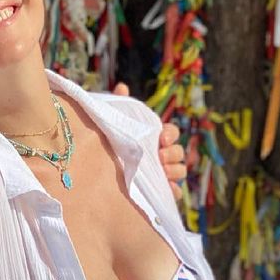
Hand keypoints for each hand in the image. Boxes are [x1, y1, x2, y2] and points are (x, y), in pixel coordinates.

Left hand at [111, 83, 187, 199]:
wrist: (99, 167)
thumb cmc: (112, 140)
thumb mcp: (114, 123)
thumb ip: (119, 105)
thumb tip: (122, 87)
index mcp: (156, 137)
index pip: (172, 132)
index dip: (171, 134)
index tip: (162, 137)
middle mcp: (163, 155)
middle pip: (179, 152)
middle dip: (172, 153)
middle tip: (159, 155)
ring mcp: (163, 173)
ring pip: (180, 171)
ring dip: (175, 171)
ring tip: (162, 171)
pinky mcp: (159, 191)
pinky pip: (174, 193)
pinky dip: (173, 191)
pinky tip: (166, 189)